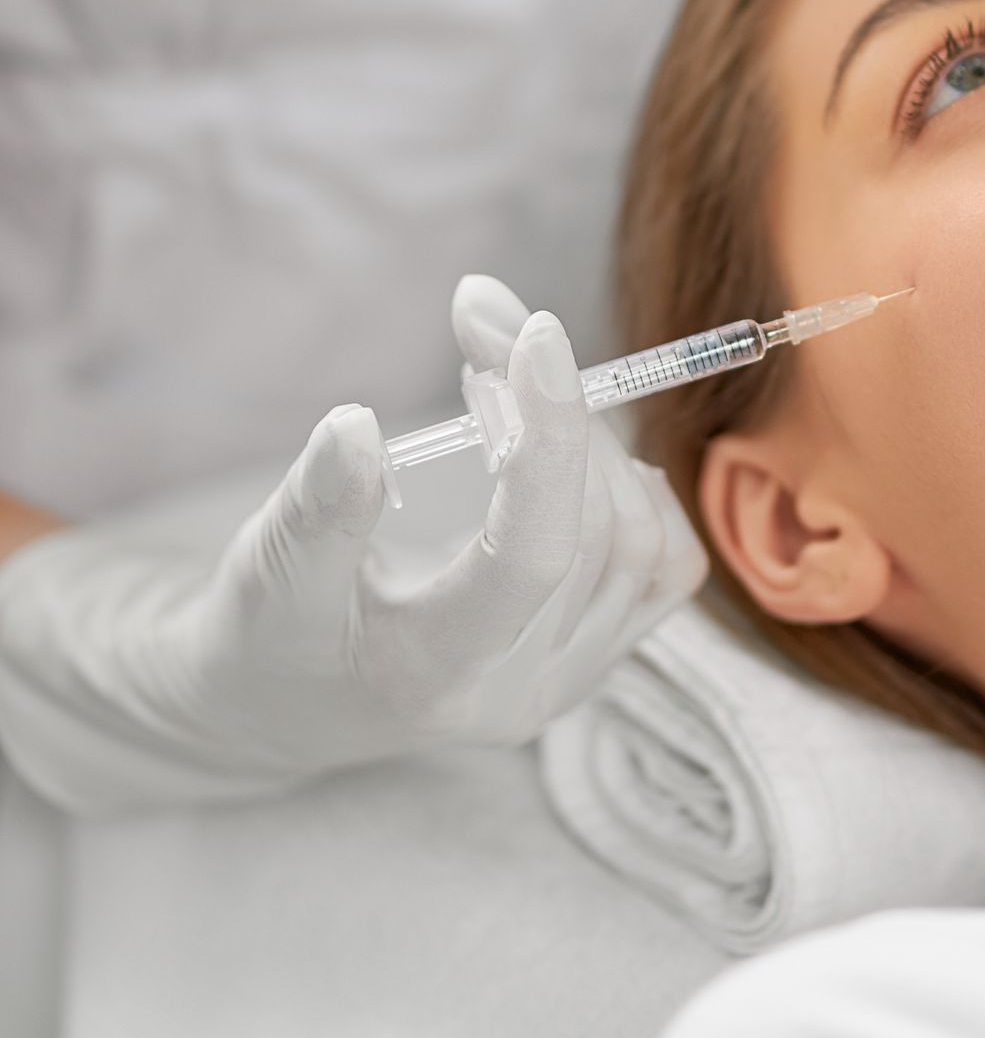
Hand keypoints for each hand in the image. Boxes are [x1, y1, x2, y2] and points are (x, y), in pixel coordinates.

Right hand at [0, 290, 706, 812]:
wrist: (290, 707)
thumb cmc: (270, 632)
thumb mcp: (269, 572)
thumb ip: (318, 506)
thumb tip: (355, 424)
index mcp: (435, 672)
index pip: (531, 553)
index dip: (548, 436)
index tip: (534, 331)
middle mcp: (522, 687)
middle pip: (594, 528)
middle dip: (555, 409)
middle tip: (487, 330)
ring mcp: (569, 678)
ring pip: (640, 538)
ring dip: (590, 436)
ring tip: (506, 380)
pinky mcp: (596, 653)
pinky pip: (663, 565)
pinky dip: (634, 487)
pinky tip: (570, 444)